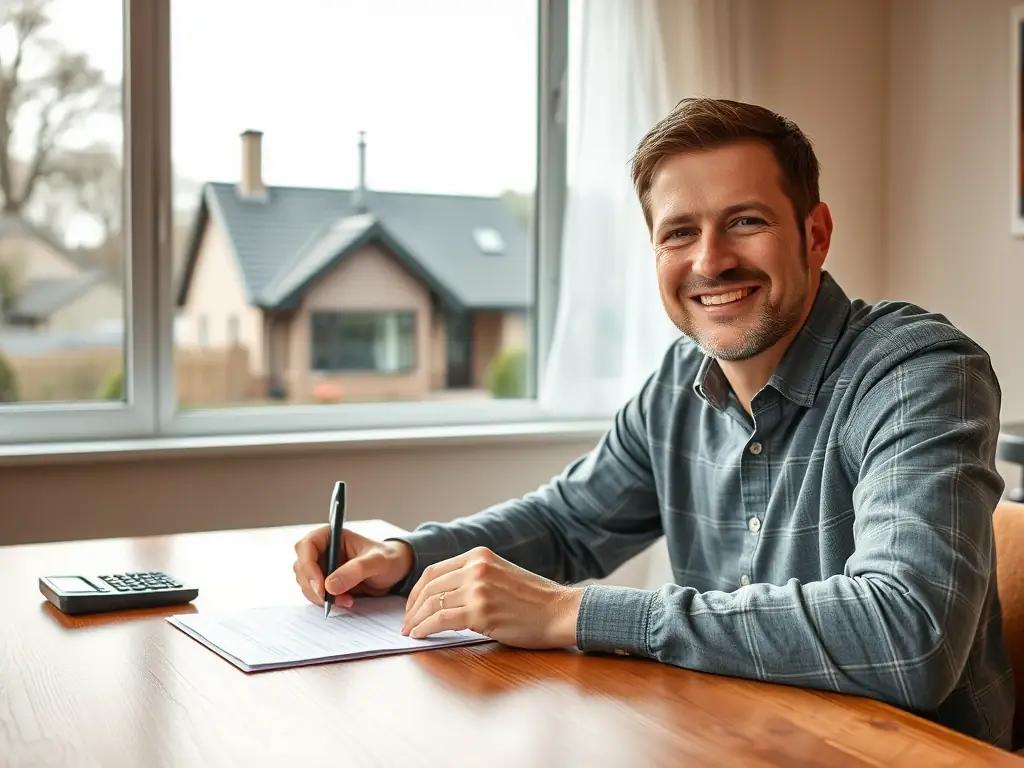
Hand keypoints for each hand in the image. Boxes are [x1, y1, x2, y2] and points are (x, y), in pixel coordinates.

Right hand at [292, 525, 413, 608]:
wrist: (395, 571)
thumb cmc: (388, 559)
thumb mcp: (376, 562)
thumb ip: (355, 571)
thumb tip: (329, 585)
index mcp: (330, 535)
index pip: (306, 546)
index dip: (308, 567)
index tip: (321, 587)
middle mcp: (322, 549)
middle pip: (302, 568)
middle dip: (315, 586)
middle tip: (334, 598)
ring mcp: (321, 566)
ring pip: (306, 584)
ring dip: (322, 596)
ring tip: (347, 599)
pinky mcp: (325, 582)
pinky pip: (315, 594)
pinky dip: (327, 601)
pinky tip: (346, 600)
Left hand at [401, 546, 583, 648]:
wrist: (561, 611)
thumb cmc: (535, 600)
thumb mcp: (502, 575)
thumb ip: (475, 578)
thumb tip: (445, 597)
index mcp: (480, 555)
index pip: (434, 571)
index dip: (417, 591)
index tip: (412, 606)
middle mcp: (476, 568)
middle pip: (429, 587)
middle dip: (412, 607)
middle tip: (406, 623)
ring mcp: (478, 589)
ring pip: (432, 603)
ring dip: (416, 620)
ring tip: (410, 632)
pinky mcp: (481, 612)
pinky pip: (442, 620)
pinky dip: (425, 629)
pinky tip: (420, 636)